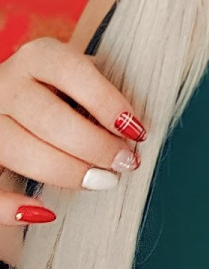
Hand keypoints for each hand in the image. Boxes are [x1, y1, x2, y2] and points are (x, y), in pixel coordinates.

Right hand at [0, 35, 147, 226]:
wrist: (12, 99)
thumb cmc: (58, 92)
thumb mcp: (77, 80)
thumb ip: (101, 95)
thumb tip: (134, 130)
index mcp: (38, 56)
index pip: (73, 71)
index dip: (107, 102)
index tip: (136, 130)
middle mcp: (6, 83)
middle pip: (48, 118)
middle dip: (94, 145)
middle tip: (126, 163)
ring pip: (20, 150)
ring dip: (68, 172)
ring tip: (102, 181)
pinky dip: (11, 207)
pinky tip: (45, 212)